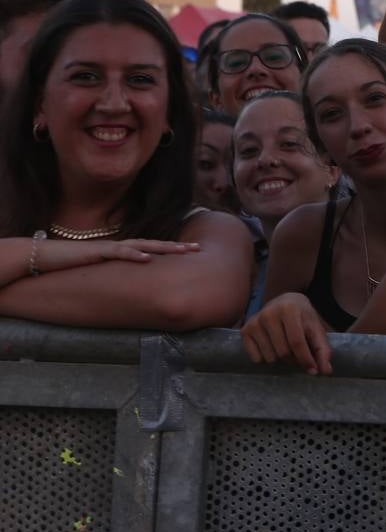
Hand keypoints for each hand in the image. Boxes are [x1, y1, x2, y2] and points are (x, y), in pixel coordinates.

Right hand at [35, 238, 198, 273]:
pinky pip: (118, 252)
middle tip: (198, 248)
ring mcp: (109, 248)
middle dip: (176, 246)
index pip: (151, 250)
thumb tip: (128, 287)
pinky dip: (134, 254)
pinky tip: (148, 258)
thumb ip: (114, 277)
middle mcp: (119, 247)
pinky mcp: (96, 252)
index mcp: (121, 252)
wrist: (41, 257)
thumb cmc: (68, 267)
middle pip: (154, 244)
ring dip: (164, 247)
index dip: (171, 251)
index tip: (190, 253)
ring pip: (142, 245)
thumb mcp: (97, 274)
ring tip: (183, 250)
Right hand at [241, 292, 333, 375]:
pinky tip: (272, 346)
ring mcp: (255, 322)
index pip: (297, 342)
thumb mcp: (316, 329)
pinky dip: (266, 358)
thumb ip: (323, 350)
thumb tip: (326, 372)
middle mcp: (269, 313)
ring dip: (281, 360)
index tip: (313, 371)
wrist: (285, 302)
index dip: (306, 359)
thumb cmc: (303, 318)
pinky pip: (256, 358)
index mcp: (289, 309)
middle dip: (294, 360)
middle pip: (283, 352)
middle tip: (299, 355)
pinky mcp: (245, 330)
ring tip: (286, 347)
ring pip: (270, 357)